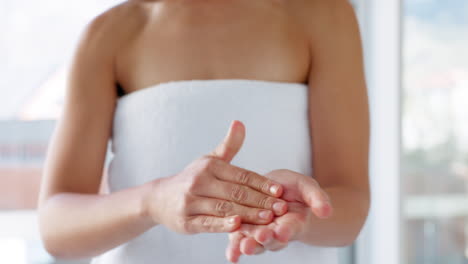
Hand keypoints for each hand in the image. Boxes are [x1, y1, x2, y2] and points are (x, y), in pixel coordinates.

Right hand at [143, 120, 287, 234]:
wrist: (159, 199)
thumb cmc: (192, 179)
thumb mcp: (209, 160)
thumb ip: (229, 145)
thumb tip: (240, 122)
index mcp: (209, 167)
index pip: (242, 175)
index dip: (262, 183)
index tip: (281, 191)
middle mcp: (199, 182)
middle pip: (236, 192)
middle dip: (261, 201)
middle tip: (281, 208)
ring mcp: (191, 202)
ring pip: (225, 208)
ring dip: (249, 214)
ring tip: (269, 219)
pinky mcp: (185, 221)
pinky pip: (208, 223)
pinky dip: (223, 224)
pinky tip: (238, 226)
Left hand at [226, 169, 332, 262]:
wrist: (277, 189)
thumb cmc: (294, 190)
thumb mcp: (307, 188)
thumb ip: (317, 198)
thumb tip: (327, 211)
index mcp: (293, 223)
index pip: (290, 228)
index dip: (286, 230)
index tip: (283, 232)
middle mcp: (275, 232)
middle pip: (270, 239)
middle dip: (265, 239)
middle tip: (260, 238)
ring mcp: (259, 233)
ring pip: (254, 242)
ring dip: (248, 246)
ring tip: (243, 247)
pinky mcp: (243, 230)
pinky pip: (238, 240)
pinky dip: (234, 248)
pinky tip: (231, 255)